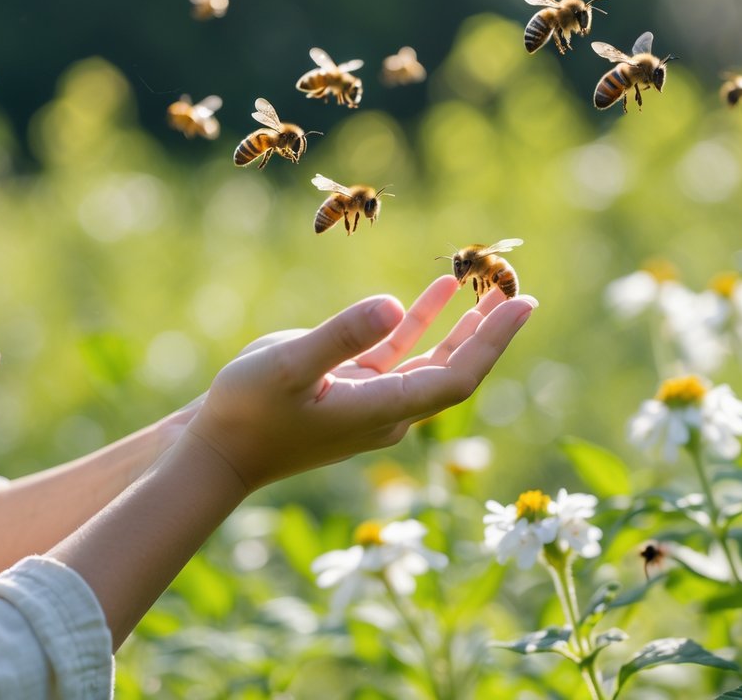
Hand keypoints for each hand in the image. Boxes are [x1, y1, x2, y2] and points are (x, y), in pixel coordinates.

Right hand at [182, 276, 534, 490]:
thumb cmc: (247, 412)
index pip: (457, 378)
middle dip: (490, 333)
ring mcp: (373, 401)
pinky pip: (400, 353)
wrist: (218, 450)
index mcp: (384, 411)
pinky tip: (438, 293)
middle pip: (457, 370)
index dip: (493, 342)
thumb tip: (395, 305)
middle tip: (521, 292)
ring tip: (494, 291)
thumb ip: (340, 335)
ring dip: (464, 328)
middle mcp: (389, 411)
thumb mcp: (288, 366)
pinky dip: (421, 323)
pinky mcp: (352, 388)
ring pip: (433, 361)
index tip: (523, 306)